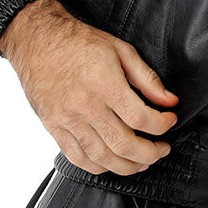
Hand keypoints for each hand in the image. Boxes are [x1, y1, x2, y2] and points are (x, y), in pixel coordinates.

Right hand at [0, 0, 178, 175]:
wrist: (38, 40)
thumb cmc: (78, 42)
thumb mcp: (121, 50)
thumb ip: (147, 78)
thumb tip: (169, 101)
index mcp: (105, 85)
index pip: (141, 119)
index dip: (162, 125)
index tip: (169, 121)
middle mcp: (85, 106)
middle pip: (124, 145)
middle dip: (150, 153)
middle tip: (161, 149)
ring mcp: (67, 120)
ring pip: (102, 158)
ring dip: (128, 166)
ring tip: (142, 161)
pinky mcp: (54, 127)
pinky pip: (77, 158)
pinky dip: (98, 167)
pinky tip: (112, 162)